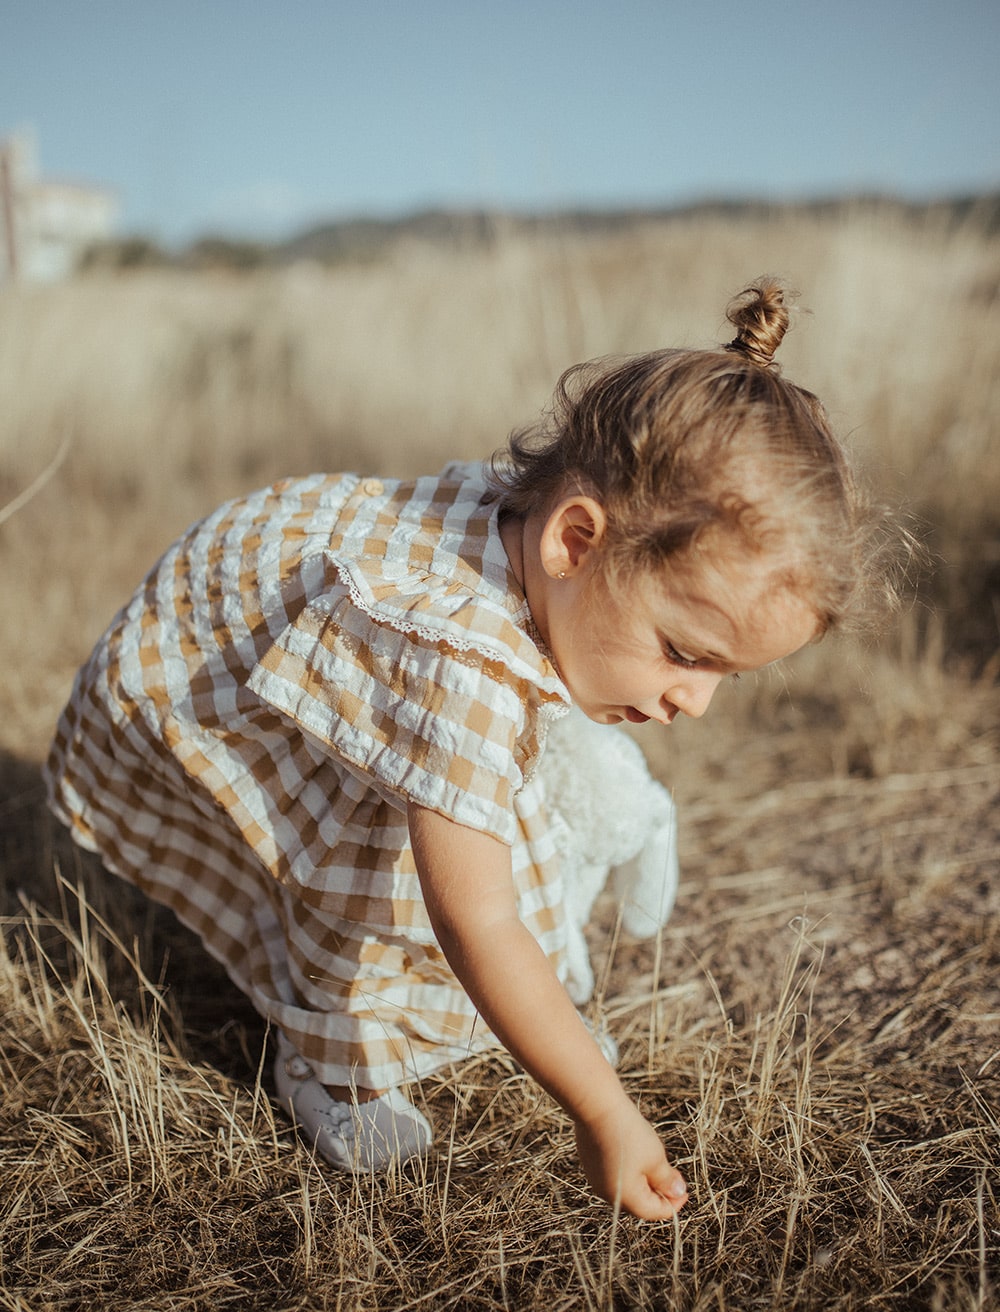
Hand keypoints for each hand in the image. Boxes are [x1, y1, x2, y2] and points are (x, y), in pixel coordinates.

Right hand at [574, 1099, 687, 1220]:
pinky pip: (615, 1175)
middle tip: (673, 1174)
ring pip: (627, 1188)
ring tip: (655, 1161)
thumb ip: (667, 1181)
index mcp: (625, 1198)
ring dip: (644, 1181)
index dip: (674, 1203)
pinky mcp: (590, 1163)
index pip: (655, 1212)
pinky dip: (629, 1171)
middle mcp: (607, 1194)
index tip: (685, 1189)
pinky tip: (636, 1152)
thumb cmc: (629, 1134)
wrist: (597, 1106)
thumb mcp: (656, 1158)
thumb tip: (677, 1193)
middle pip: (639, 1203)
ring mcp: (596, 1178)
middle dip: (658, 1191)